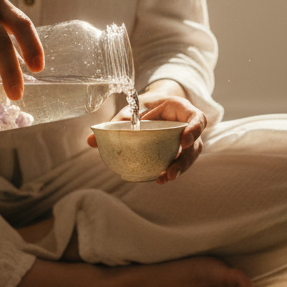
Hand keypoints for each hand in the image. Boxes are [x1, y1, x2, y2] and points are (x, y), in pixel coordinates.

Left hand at [87, 80, 206, 183]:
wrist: (153, 108)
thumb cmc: (145, 107)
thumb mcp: (132, 111)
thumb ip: (115, 124)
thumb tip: (89, 141)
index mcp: (183, 111)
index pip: (197, 119)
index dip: (194, 129)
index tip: (184, 140)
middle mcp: (189, 128)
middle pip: (195, 146)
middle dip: (184, 161)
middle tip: (170, 172)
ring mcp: (187, 142)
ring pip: (189, 158)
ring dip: (178, 169)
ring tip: (164, 179)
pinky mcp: (180, 153)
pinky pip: (178, 162)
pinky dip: (169, 170)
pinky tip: (158, 179)